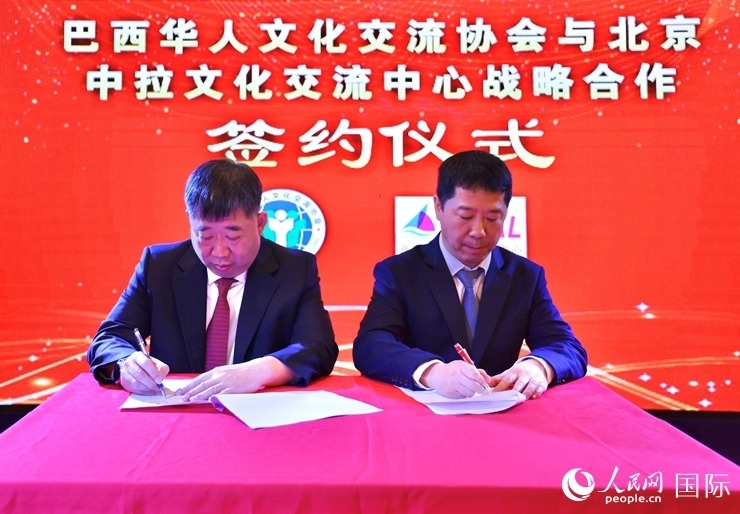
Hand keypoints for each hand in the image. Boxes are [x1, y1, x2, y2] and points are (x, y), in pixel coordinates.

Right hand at [118, 352, 168, 394]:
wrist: (134, 367)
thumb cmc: (147, 365)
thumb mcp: (156, 363)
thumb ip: (161, 368)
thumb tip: (161, 377)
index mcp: (137, 356)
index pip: (145, 363)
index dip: (153, 373)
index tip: (159, 380)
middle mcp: (129, 364)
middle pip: (140, 374)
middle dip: (151, 383)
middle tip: (158, 387)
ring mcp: (125, 373)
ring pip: (136, 383)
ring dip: (147, 388)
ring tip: (155, 390)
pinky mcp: (124, 382)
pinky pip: (134, 389)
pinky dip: (144, 392)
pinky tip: (150, 391)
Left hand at [175, 356, 295, 401]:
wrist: (256, 371)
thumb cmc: (241, 373)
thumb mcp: (226, 372)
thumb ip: (216, 379)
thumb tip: (204, 387)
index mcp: (217, 371)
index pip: (200, 379)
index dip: (189, 385)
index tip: (180, 390)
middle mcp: (220, 376)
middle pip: (202, 384)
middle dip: (191, 391)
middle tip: (181, 396)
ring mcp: (227, 382)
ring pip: (210, 389)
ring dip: (199, 394)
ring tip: (190, 399)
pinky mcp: (234, 388)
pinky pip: (222, 393)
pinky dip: (214, 396)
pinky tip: (208, 400)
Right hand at [421, 360, 490, 398]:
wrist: (436, 376)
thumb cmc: (453, 370)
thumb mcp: (464, 366)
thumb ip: (477, 371)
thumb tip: (488, 379)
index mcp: (459, 367)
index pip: (474, 374)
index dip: (481, 379)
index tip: (484, 381)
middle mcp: (455, 376)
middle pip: (473, 385)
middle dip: (480, 388)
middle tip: (481, 387)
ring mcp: (452, 386)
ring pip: (470, 393)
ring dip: (473, 392)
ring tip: (470, 388)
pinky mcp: (451, 394)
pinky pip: (463, 396)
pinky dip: (465, 394)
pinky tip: (463, 389)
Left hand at [489, 359, 548, 398]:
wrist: (538, 366)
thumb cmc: (521, 372)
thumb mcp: (510, 372)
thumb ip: (499, 379)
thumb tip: (487, 383)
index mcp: (515, 371)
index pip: (507, 380)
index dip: (500, 388)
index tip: (494, 395)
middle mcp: (525, 374)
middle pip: (519, 384)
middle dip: (513, 393)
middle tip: (506, 401)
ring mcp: (534, 379)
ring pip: (529, 388)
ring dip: (524, 395)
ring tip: (518, 401)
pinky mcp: (542, 384)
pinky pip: (539, 390)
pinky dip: (535, 394)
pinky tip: (531, 398)